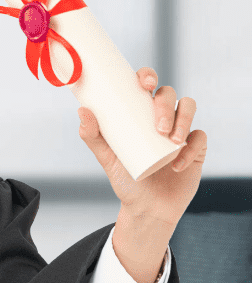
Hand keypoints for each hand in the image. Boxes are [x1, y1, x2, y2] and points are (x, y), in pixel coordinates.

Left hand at [77, 67, 206, 282]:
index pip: (147, 85)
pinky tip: (177, 163)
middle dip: (165, 105)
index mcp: (140, 112)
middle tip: (157, 126)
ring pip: (188, 108)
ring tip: (170, 140)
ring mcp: (180, 130)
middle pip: (169, 94)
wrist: (146, 206)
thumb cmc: (125, 177)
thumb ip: (92, 136)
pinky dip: (190, 148)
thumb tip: (82, 111)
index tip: (144, 84)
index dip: (148, 76)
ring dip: (182, 120)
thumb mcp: (106, 157)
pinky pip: (200, 138)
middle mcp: (162, 116)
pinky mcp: (196, 148)